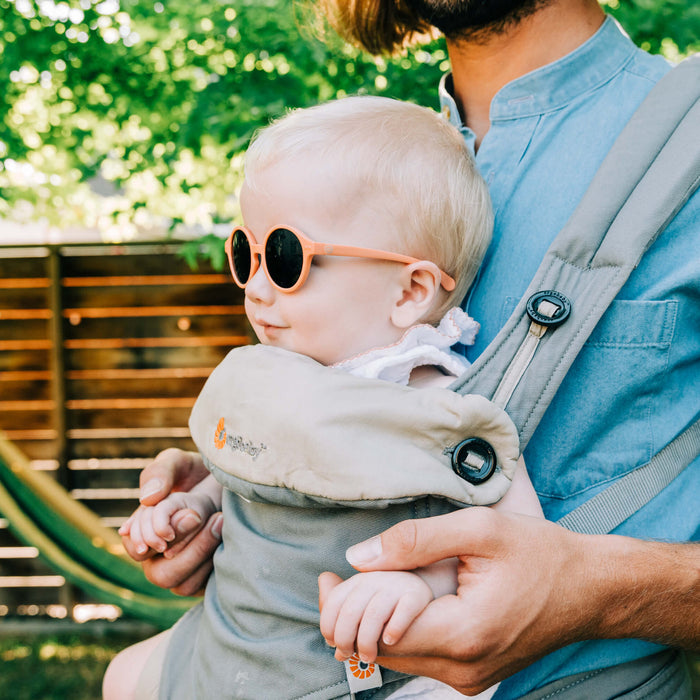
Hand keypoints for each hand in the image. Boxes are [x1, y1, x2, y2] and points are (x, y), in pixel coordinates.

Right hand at [119, 448, 221, 595]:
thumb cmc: (199, 471)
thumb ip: (160, 473)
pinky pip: (206, 587)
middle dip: (183, 549)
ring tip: (220, 520)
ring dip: (201, 554)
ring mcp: (186, 570)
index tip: (171, 521)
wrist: (233, 481)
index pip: (136, 548)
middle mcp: (164, 556)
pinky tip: (227, 534)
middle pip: (160, 575)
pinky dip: (216, 564)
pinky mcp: (208, 579)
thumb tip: (148, 499)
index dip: (148, 539)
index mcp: (148, 532)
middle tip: (199, 517)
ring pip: (184, 585)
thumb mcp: (179, 462)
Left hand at [319, 571, 433, 662]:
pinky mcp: (416, 594)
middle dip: (345, 640)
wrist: (420, 591)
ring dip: (367, 643)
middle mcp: (374, 580)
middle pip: (350, 612)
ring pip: (373, 616)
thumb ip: (340, 610)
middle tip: (349, 655)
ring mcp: (395, 585)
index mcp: (356, 581)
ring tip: (369, 657)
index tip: (334, 644)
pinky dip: (393, 630)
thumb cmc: (384, 604)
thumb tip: (328, 623)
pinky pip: (403, 613)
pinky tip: (389, 642)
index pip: (333, 603)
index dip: (329, 628)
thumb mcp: (360, 602)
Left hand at [328, 508, 602, 694]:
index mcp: (465, 635)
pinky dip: (396, 632)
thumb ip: (415, 541)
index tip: (327, 579)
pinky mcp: (473, 673)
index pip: (380, 634)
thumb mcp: (479, 530)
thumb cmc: (540, 553)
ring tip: (358, 586)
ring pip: (398, 658)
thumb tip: (358, 557)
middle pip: (382, 651)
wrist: (591, 588)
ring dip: (371, 624)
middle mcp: (464, 670)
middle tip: (333, 580)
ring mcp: (470, 678)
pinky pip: (419, 657)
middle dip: (351, 617)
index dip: (345, 608)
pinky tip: (392, 602)